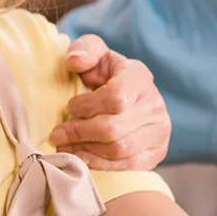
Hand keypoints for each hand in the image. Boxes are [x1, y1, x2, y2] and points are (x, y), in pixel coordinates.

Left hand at [48, 35, 168, 170]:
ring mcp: (159, 130)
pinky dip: (99, 164)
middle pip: (113, 128)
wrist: (128, 97)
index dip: (87, 106)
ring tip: (65, 146)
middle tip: (56, 134)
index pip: (115, 97)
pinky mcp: (157, 152)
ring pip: (118, 149)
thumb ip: (84, 49)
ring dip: (85, 150)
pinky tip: (81, 157)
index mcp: (139, 76)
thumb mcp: (95, 54)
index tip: (69, 106)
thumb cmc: (105, 75)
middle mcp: (155, 104)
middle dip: (79, 132)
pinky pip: (126, 165)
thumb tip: (74, 62)